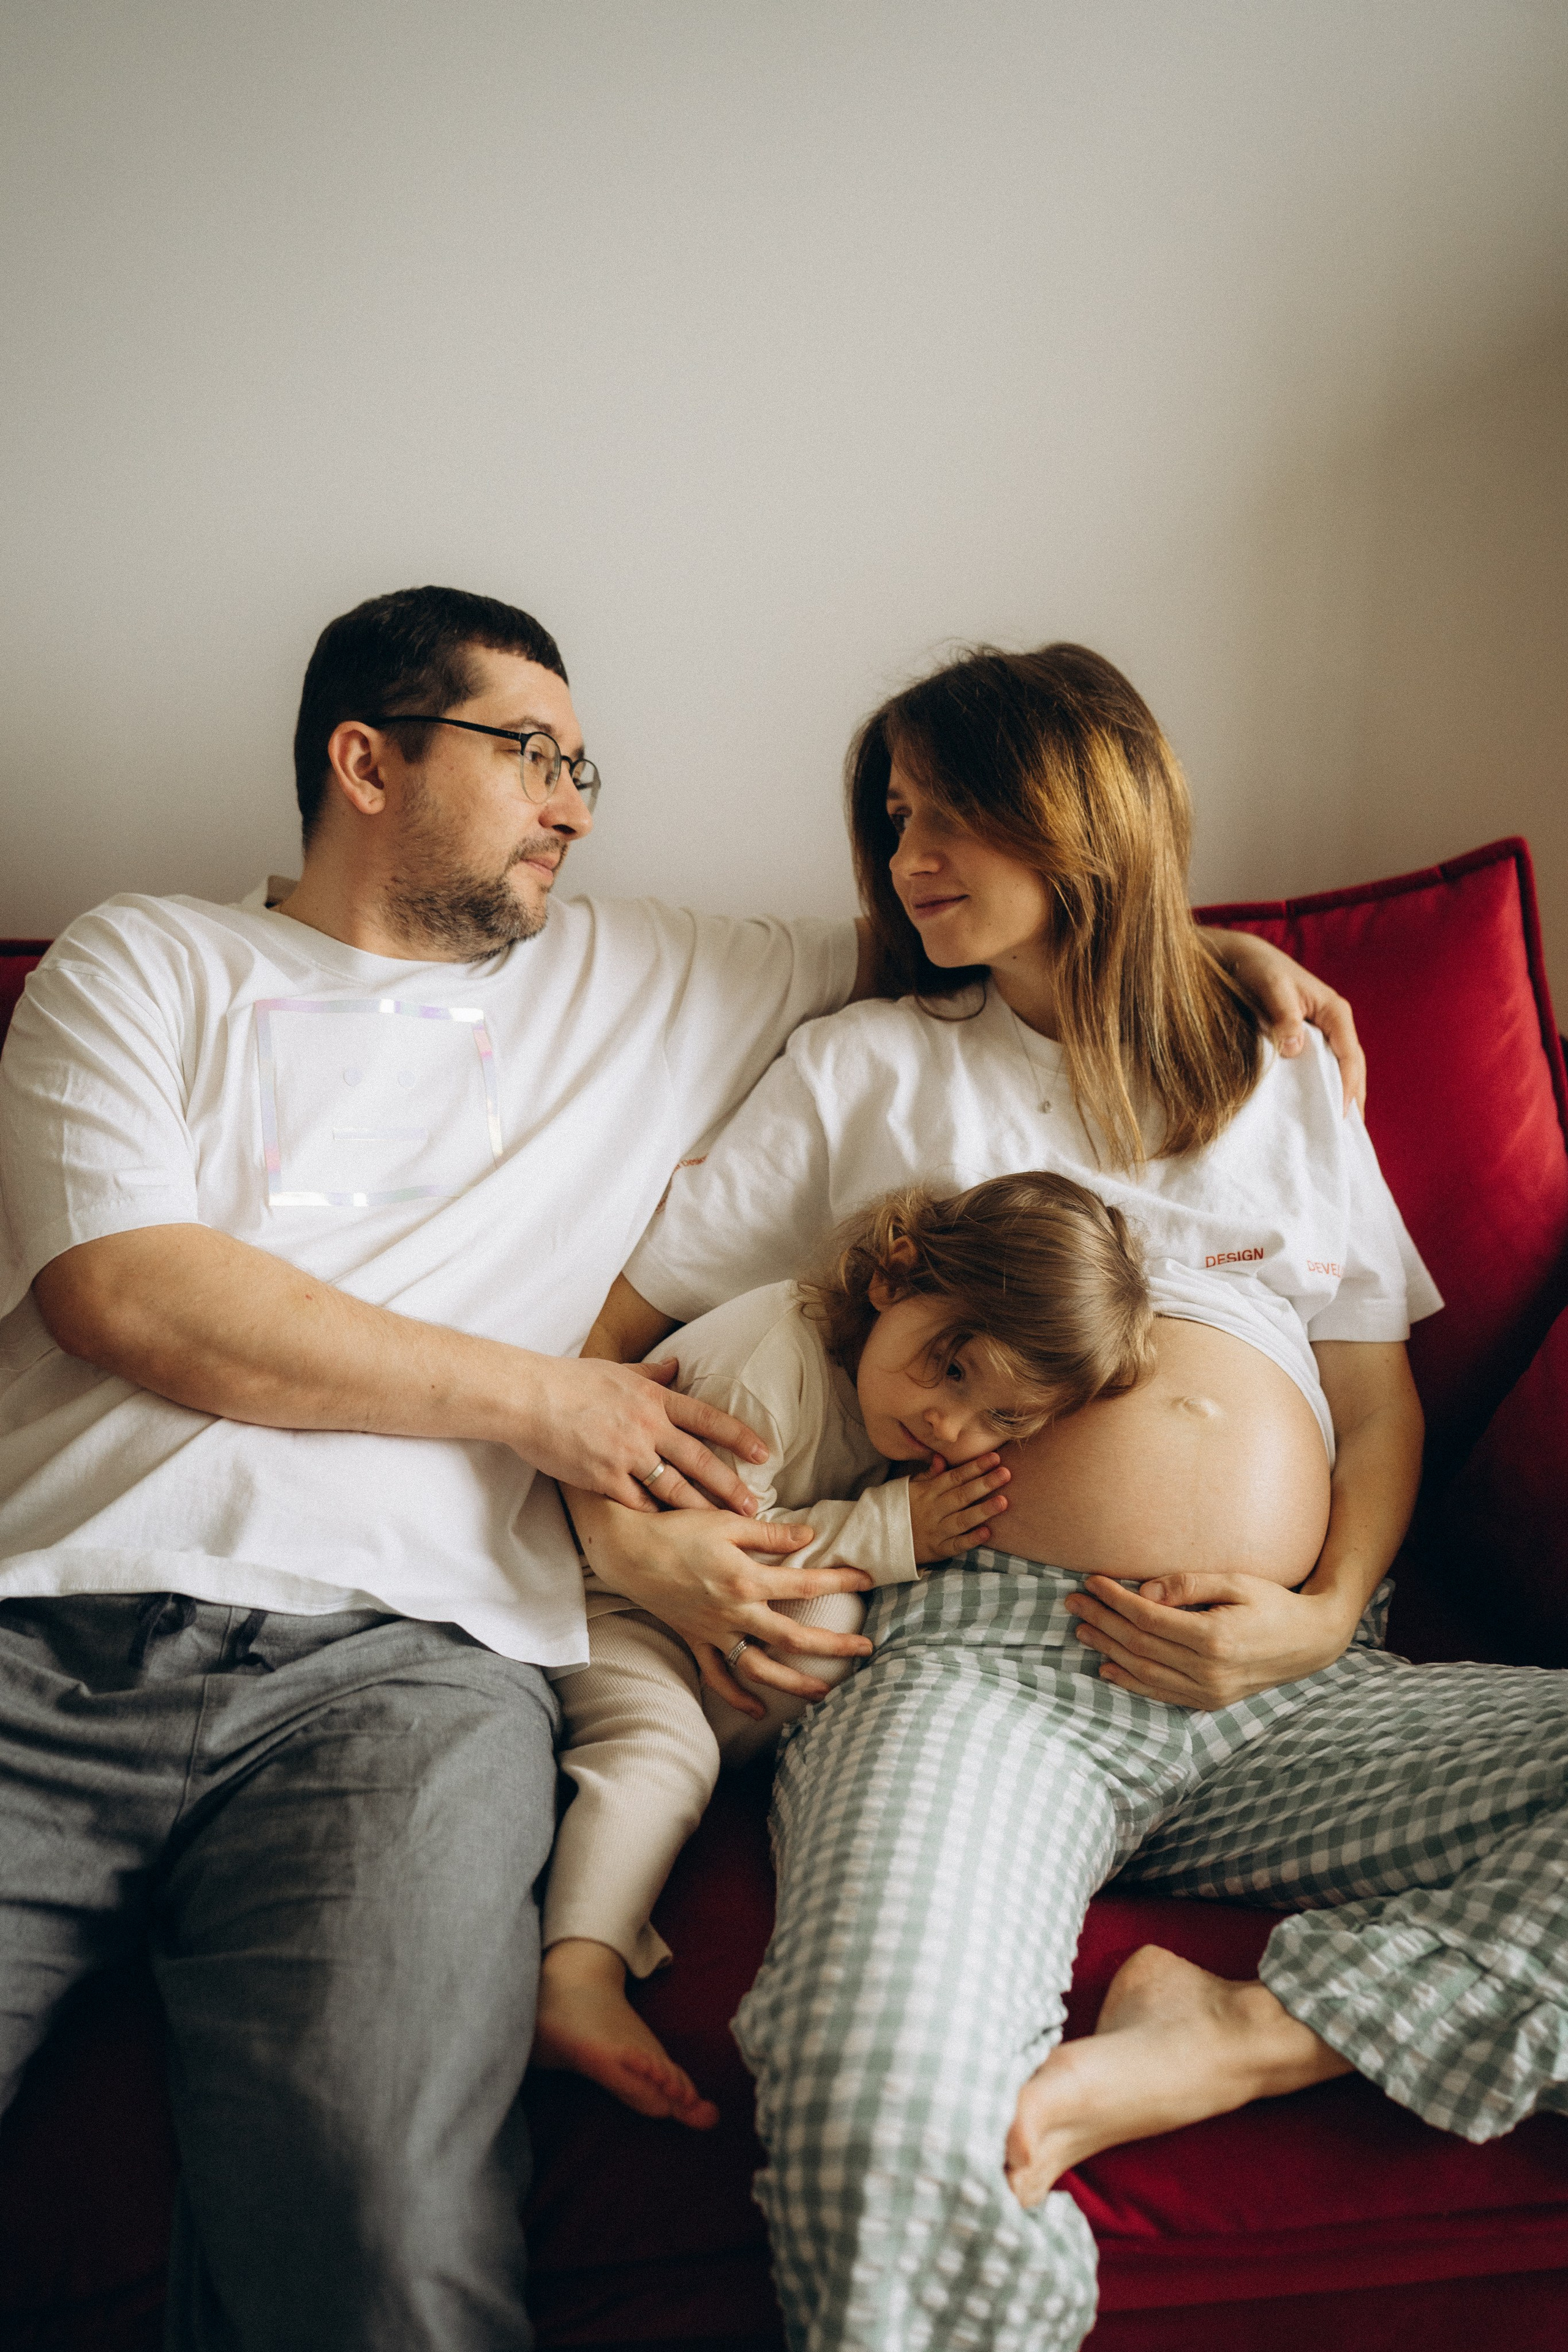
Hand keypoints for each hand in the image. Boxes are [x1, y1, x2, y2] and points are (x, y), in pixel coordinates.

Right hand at [517, 1353, 768, 1511]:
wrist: (529, 1397)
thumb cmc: (569, 1380)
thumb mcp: (617, 1370)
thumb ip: (650, 1373)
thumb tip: (676, 1365)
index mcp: (654, 1398)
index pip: (707, 1418)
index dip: (738, 1437)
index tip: (762, 1453)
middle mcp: (648, 1426)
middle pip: (699, 1460)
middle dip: (730, 1485)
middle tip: (754, 1504)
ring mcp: (627, 1454)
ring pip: (674, 1488)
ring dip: (701, 1508)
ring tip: (723, 1525)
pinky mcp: (605, 1478)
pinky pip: (639, 1503)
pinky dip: (656, 1516)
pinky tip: (672, 1532)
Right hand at [572, 1498, 873, 1718]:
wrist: (626, 1549)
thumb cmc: (676, 1528)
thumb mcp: (726, 1523)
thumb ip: (769, 1534)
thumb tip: (809, 1537)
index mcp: (746, 1579)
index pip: (805, 1583)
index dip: (840, 1581)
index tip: (868, 1580)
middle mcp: (734, 1612)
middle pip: (793, 1637)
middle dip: (833, 1645)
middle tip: (865, 1649)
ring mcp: (714, 1631)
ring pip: (760, 1668)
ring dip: (794, 1682)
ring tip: (824, 1692)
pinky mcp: (695, 1640)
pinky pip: (717, 1676)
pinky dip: (737, 1697)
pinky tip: (759, 1710)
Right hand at [907, 1453, 1009, 1561]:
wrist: (880, 1538)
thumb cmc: (902, 1509)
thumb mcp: (910, 1487)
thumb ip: (929, 1474)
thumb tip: (942, 1457)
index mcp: (927, 1491)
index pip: (955, 1477)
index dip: (975, 1467)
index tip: (994, 1458)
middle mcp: (933, 1509)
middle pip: (962, 1495)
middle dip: (985, 1483)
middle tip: (1006, 1474)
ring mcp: (936, 1530)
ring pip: (962, 1519)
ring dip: (983, 1510)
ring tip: (1003, 1501)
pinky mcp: (938, 1550)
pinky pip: (956, 1545)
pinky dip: (971, 1539)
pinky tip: (987, 1533)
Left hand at [1063, 1570, 1358, 1707]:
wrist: (1310, 1642)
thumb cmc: (1273, 1602)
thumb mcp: (1236, 1581)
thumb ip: (1189, 1584)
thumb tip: (1145, 1590)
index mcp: (1213, 1638)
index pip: (1148, 1618)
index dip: (1116, 1599)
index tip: (1092, 1581)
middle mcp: (1208, 1671)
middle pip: (1139, 1645)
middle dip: (1102, 1621)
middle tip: (1073, 1603)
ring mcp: (1208, 1691)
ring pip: (1143, 1672)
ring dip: (1108, 1650)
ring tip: (1082, 1630)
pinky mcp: (1209, 1702)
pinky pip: (1160, 1693)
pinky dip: (1130, 1682)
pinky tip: (1107, 1669)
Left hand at [1203, 928, 1365, 1116]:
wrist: (1242, 958)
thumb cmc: (1258, 970)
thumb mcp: (1271, 989)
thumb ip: (1284, 1017)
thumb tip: (1295, 1049)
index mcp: (1334, 1012)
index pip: (1349, 1055)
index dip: (1348, 1086)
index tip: (1343, 1114)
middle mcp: (1334, 1023)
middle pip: (1352, 1067)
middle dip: (1353, 1098)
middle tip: (1348, 1134)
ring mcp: (1322, 1032)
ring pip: (1339, 1069)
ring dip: (1341, 1096)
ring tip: (1338, 1130)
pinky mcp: (1307, 1038)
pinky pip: (1322, 1067)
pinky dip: (1324, 1087)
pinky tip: (1317, 1107)